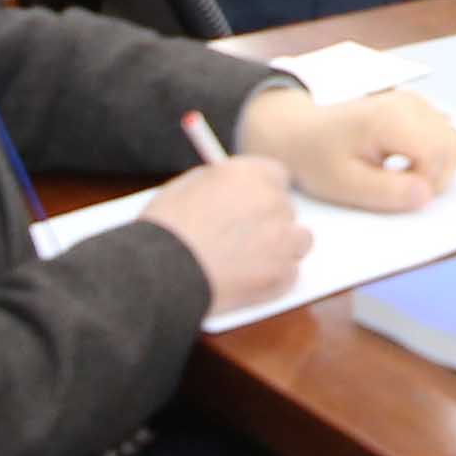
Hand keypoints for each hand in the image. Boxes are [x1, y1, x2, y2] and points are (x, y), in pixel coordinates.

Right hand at [138, 156, 306, 310]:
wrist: (157, 272)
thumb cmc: (164, 231)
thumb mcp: (185, 188)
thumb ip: (219, 184)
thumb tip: (233, 190)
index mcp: (248, 174)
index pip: (276, 176)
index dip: (264, 192)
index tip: (255, 204)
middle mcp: (272, 201)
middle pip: (286, 208)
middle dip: (269, 221)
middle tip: (245, 238)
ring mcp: (281, 238)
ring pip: (298, 240)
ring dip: (280, 248)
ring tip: (248, 261)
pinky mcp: (282, 273)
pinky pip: (290, 273)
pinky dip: (274, 278)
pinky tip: (247, 281)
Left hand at [236, 85, 455, 214]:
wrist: (296, 130)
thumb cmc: (316, 158)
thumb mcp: (344, 184)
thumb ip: (387, 192)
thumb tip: (427, 196)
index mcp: (391, 119)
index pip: (438, 154)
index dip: (427, 183)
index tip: (398, 195)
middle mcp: (410, 103)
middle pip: (452, 146)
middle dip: (435, 177)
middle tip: (399, 190)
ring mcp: (415, 101)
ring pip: (452, 141)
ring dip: (436, 167)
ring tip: (400, 177)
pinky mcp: (416, 106)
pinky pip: (443, 134)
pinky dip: (432, 155)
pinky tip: (402, 162)